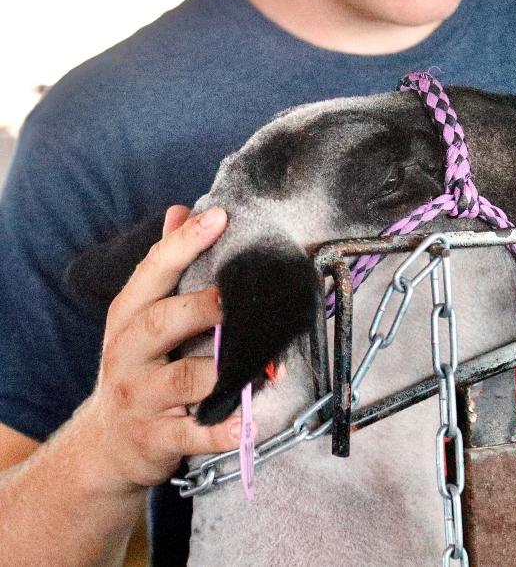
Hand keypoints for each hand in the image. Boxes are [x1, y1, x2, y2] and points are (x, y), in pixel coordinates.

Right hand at [84, 205, 238, 491]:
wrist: (104, 448)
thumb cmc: (138, 368)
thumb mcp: (138, 318)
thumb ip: (163, 268)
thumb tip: (179, 210)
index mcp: (128, 317)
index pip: (153, 272)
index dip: (185, 242)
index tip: (220, 216)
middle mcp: (128, 354)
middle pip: (163, 322)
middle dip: (204, 306)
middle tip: (242, 296)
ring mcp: (141, 399)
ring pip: (186, 379)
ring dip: (229, 369)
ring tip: (269, 361)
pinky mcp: (157, 440)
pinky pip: (194, 434)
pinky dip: (223, 429)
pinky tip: (249, 422)